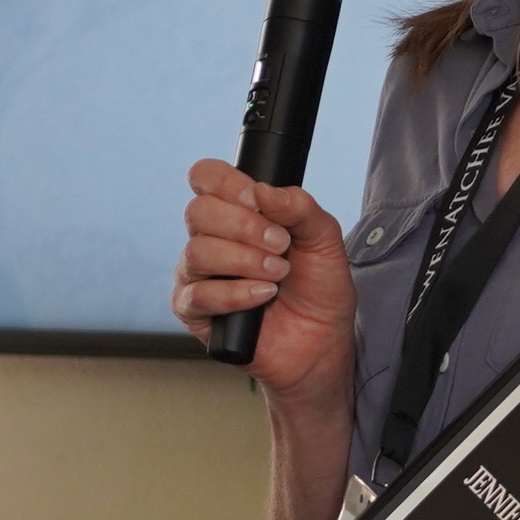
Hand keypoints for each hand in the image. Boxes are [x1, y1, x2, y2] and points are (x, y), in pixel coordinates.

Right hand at [172, 159, 355, 411]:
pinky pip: (198, 294)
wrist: (322, 341)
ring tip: (277, 275)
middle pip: (198, 212)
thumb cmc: (319, 288)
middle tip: (280, 245)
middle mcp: (211, 239)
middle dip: (245, 226)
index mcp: (237, 213)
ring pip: (197, 252)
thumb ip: (299, 207)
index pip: (206, 178)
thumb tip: (264, 190)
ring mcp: (198, 275)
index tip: (257, 200)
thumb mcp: (324, 240)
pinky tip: (262, 296)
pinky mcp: (194, 311)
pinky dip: (235, 293)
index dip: (226, 182)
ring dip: (245, 261)